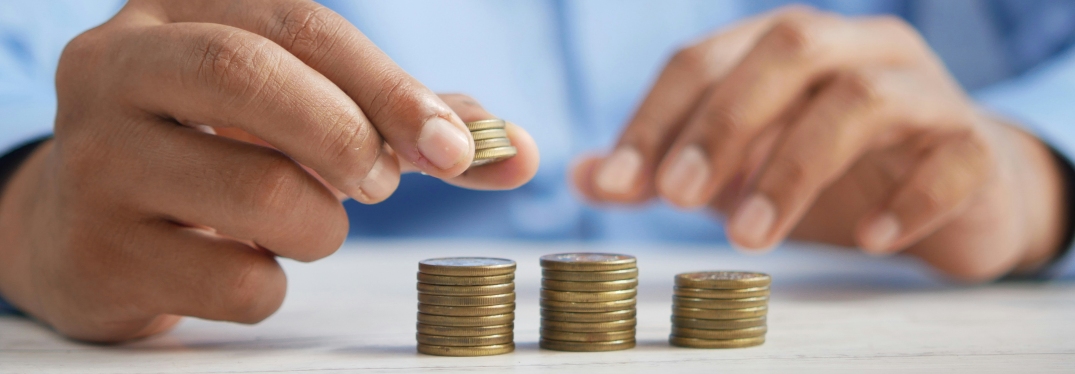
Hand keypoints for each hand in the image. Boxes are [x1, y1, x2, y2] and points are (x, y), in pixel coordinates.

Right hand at [0, 0, 537, 341]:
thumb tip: (518, 151)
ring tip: (303, 222)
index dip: (391, 88)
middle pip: (251, 77)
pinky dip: (272, 284)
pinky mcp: (96, 251)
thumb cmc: (215, 153)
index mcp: (177, 13)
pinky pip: (234, 280)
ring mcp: (93, 160)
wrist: (81, 227)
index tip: (456, 148)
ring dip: (320, 225)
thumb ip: (405, 122)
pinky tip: (243, 262)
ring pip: (257, 193)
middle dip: (348, 136)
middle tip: (382, 182)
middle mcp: (117, 68)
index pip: (301, 28)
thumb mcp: (294, 110)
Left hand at [572, 6, 1065, 281]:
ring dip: (794, 168)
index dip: (655, 117)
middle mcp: (855, 50)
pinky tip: (868, 240)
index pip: (705, 57)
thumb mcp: (738, 169)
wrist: (956, 193)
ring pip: (862, 99)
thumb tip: (583, 177)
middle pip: (787, 50)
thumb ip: (666, 168)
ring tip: (750, 237)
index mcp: (787, 46)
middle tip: (677, 197)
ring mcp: (923, 91)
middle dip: (722, 123)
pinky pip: (951, 158)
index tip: (616, 182)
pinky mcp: (974, 145)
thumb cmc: (833, 172)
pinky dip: (907, 199)